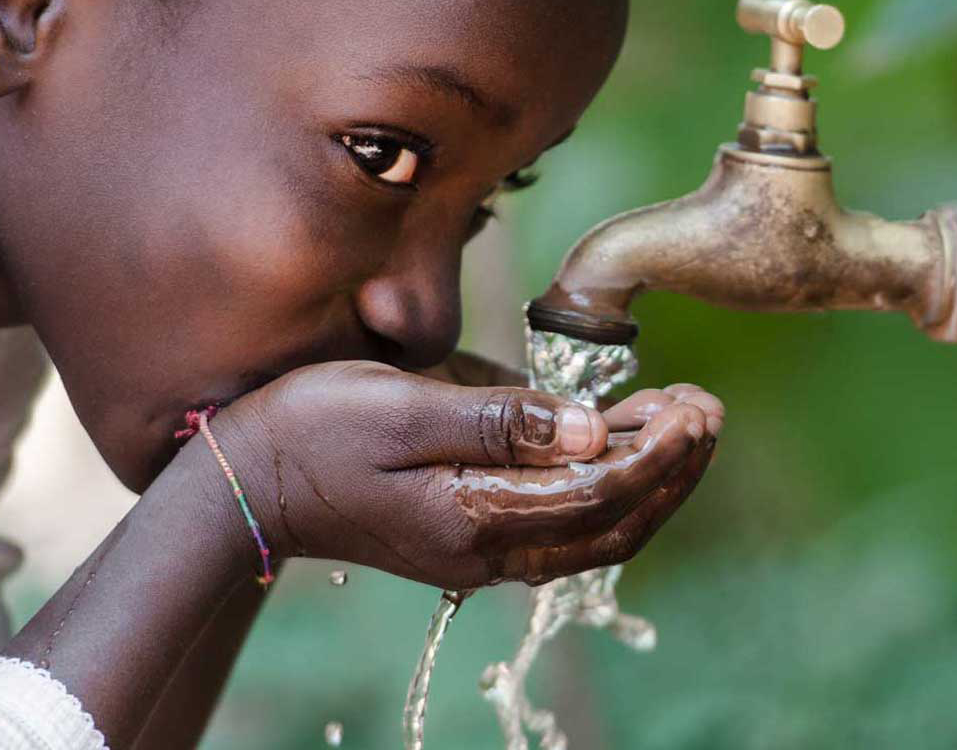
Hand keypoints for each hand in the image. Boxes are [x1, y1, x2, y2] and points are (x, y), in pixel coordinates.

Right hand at [202, 361, 722, 589]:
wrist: (248, 481)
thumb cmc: (315, 429)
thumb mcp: (404, 407)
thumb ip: (501, 421)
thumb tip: (593, 430)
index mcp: (476, 517)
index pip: (600, 495)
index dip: (658, 453)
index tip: (695, 408)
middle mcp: (489, 549)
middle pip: (613, 525)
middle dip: (672, 470)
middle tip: (708, 410)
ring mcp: (482, 549)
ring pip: (596, 532)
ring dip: (649, 482)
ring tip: (685, 422)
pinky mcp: (473, 534)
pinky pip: (565, 523)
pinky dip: (610, 489)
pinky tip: (626, 442)